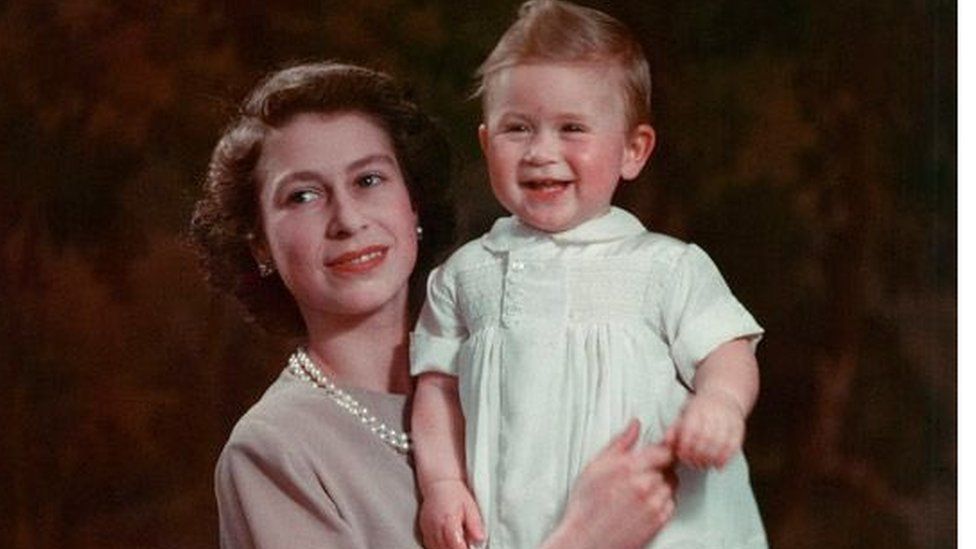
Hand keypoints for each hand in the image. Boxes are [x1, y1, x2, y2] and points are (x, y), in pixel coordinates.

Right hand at [418, 478, 484, 548]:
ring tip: (456, 545)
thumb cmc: (455, 493)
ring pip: (435, 548)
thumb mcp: (470, 507)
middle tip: (465, 546)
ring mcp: (428, 529)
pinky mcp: (423, 529)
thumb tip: (480, 538)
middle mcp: (436, 526)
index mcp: (449, 521)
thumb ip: (475, 524)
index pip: (456, 545)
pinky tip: (445, 545)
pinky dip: (437, 547)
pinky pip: (429, 544)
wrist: (439, 483)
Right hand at [545, 419, 675, 548]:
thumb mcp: (596, 466)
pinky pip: (671, 504)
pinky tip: (644, 504)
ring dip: (662, 485)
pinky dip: (662, 502)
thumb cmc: (586, 504)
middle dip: (659, 469)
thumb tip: (635, 425)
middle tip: (643, 475)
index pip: (664, 451)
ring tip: (640, 492)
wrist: (586, 539)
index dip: (662, 451)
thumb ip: (620, 443)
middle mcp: (644, 484)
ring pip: (671, 486)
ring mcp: (653, 504)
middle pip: (669, 468)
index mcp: (629, 466)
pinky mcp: (659, 521)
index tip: (658, 454)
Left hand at [664, 390, 744, 468]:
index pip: (690, 430)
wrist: (724, 394)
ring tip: (705, 465)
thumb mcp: (683, 414)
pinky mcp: (739, 427)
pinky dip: (726, 458)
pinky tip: (718, 465)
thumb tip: (666, 442)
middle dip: (698, 456)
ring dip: (711, 459)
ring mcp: (727, 420)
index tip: (682, 455)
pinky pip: (734, 445)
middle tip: (693, 464)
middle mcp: (713, 414)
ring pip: (720, 444)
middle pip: (705, 439)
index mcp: (696, 409)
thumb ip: (674, 429)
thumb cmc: (699, 408)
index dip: (685, 446)